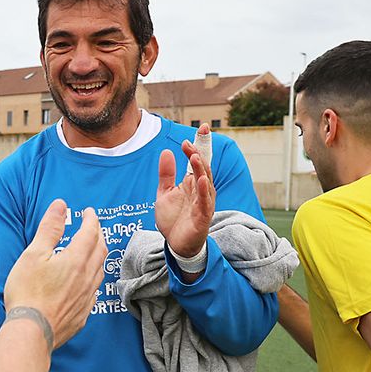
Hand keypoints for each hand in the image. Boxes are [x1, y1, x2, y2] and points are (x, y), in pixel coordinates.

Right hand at [2, 199, 102, 348]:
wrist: (32, 330)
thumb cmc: (28, 292)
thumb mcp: (34, 254)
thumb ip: (50, 229)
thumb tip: (61, 206)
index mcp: (76, 259)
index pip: (90, 233)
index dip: (91, 220)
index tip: (89, 212)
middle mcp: (87, 277)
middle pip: (100, 250)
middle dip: (98, 235)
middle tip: (92, 227)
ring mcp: (87, 297)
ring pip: (100, 270)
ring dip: (98, 256)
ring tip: (91, 250)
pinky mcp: (83, 313)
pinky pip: (94, 290)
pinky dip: (93, 278)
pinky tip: (86, 281)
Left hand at [155, 124, 214, 263]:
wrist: (175, 244)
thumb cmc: (174, 219)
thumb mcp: (164, 193)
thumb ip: (166, 174)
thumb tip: (167, 151)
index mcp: (192, 183)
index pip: (199, 160)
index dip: (201, 144)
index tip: (202, 127)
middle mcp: (201, 191)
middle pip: (203, 168)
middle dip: (199, 153)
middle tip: (189, 140)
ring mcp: (203, 203)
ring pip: (206, 182)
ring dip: (201, 169)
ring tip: (193, 155)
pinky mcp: (202, 217)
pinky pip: (205, 202)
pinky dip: (203, 191)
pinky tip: (201, 179)